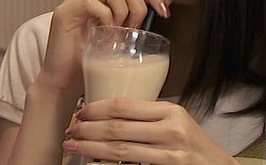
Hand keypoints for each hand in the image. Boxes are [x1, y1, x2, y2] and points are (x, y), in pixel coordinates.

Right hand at [35, 0, 170, 95]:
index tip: (164, 11)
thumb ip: (133, 22)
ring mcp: (74, 1)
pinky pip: (93, 3)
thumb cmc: (89, 65)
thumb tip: (163, 7)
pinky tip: (105, 36)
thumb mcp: (119, 40)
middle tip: (134, 30)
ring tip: (117, 33)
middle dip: (139, 5)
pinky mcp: (65, 12)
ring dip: (122, 11)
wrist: (64, 84)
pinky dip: (105, 19)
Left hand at [62, 98, 234, 164]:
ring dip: (91, 148)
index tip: (80, 112)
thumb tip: (109, 112)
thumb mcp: (176, 121)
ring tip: (73, 146)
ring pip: (120, 151)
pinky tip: (95, 162)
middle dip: (87, 130)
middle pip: (117, 128)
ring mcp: (170, 154)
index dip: (96, 109)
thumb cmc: (195, 146)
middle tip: (70, 131)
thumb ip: (149, 116)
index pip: (123, 106)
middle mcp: (171, 131)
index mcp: (170, 111)